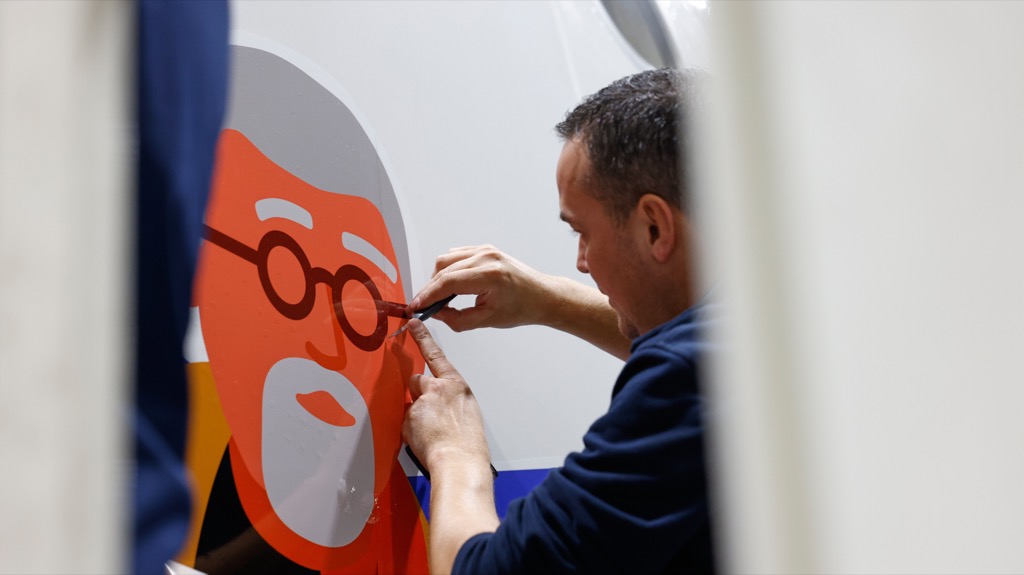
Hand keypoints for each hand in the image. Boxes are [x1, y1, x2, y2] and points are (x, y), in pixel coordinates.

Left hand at [402, 319, 490, 474]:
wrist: (460, 460)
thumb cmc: (468, 441)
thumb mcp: (467, 410)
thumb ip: (451, 399)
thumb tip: (439, 404)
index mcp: (456, 385)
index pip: (436, 355)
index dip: (423, 338)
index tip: (413, 323)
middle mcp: (438, 388)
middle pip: (417, 380)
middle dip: (419, 394)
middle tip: (431, 416)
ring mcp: (422, 401)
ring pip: (410, 402)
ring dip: (416, 413)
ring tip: (431, 432)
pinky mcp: (409, 417)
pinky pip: (405, 421)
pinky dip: (411, 430)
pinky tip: (424, 439)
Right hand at [409, 245, 552, 331]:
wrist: (541, 296)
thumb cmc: (522, 307)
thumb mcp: (487, 320)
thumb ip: (457, 319)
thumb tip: (435, 313)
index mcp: (490, 275)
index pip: (448, 282)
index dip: (427, 295)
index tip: (416, 306)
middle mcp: (487, 257)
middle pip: (443, 268)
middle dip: (429, 289)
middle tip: (425, 306)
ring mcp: (486, 250)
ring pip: (446, 259)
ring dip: (437, 278)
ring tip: (440, 298)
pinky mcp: (485, 249)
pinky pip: (456, 255)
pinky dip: (448, 270)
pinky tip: (451, 285)